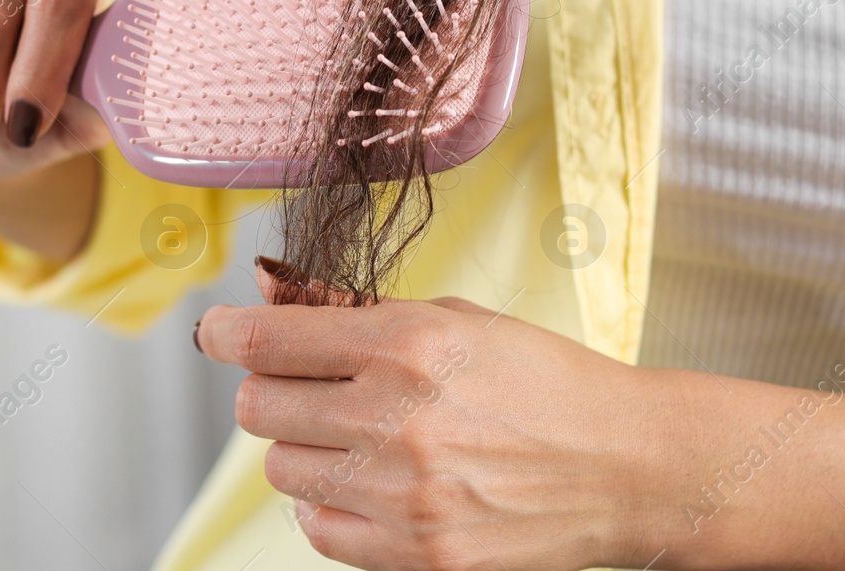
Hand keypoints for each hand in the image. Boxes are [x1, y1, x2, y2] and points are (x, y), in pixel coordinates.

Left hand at [197, 264, 844, 570]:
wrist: (626, 467)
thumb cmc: (546, 382)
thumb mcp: (459, 318)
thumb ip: (359, 311)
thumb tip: (270, 299)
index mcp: (410, 343)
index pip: (267, 340)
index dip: (228, 333)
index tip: (218, 333)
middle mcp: (398, 417)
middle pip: (260, 406)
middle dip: (276, 388)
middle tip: (314, 383)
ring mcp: (404, 494)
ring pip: (282, 467)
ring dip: (307, 445)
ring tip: (361, 434)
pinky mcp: (417, 553)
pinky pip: (318, 528)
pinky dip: (332, 503)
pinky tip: (375, 480)